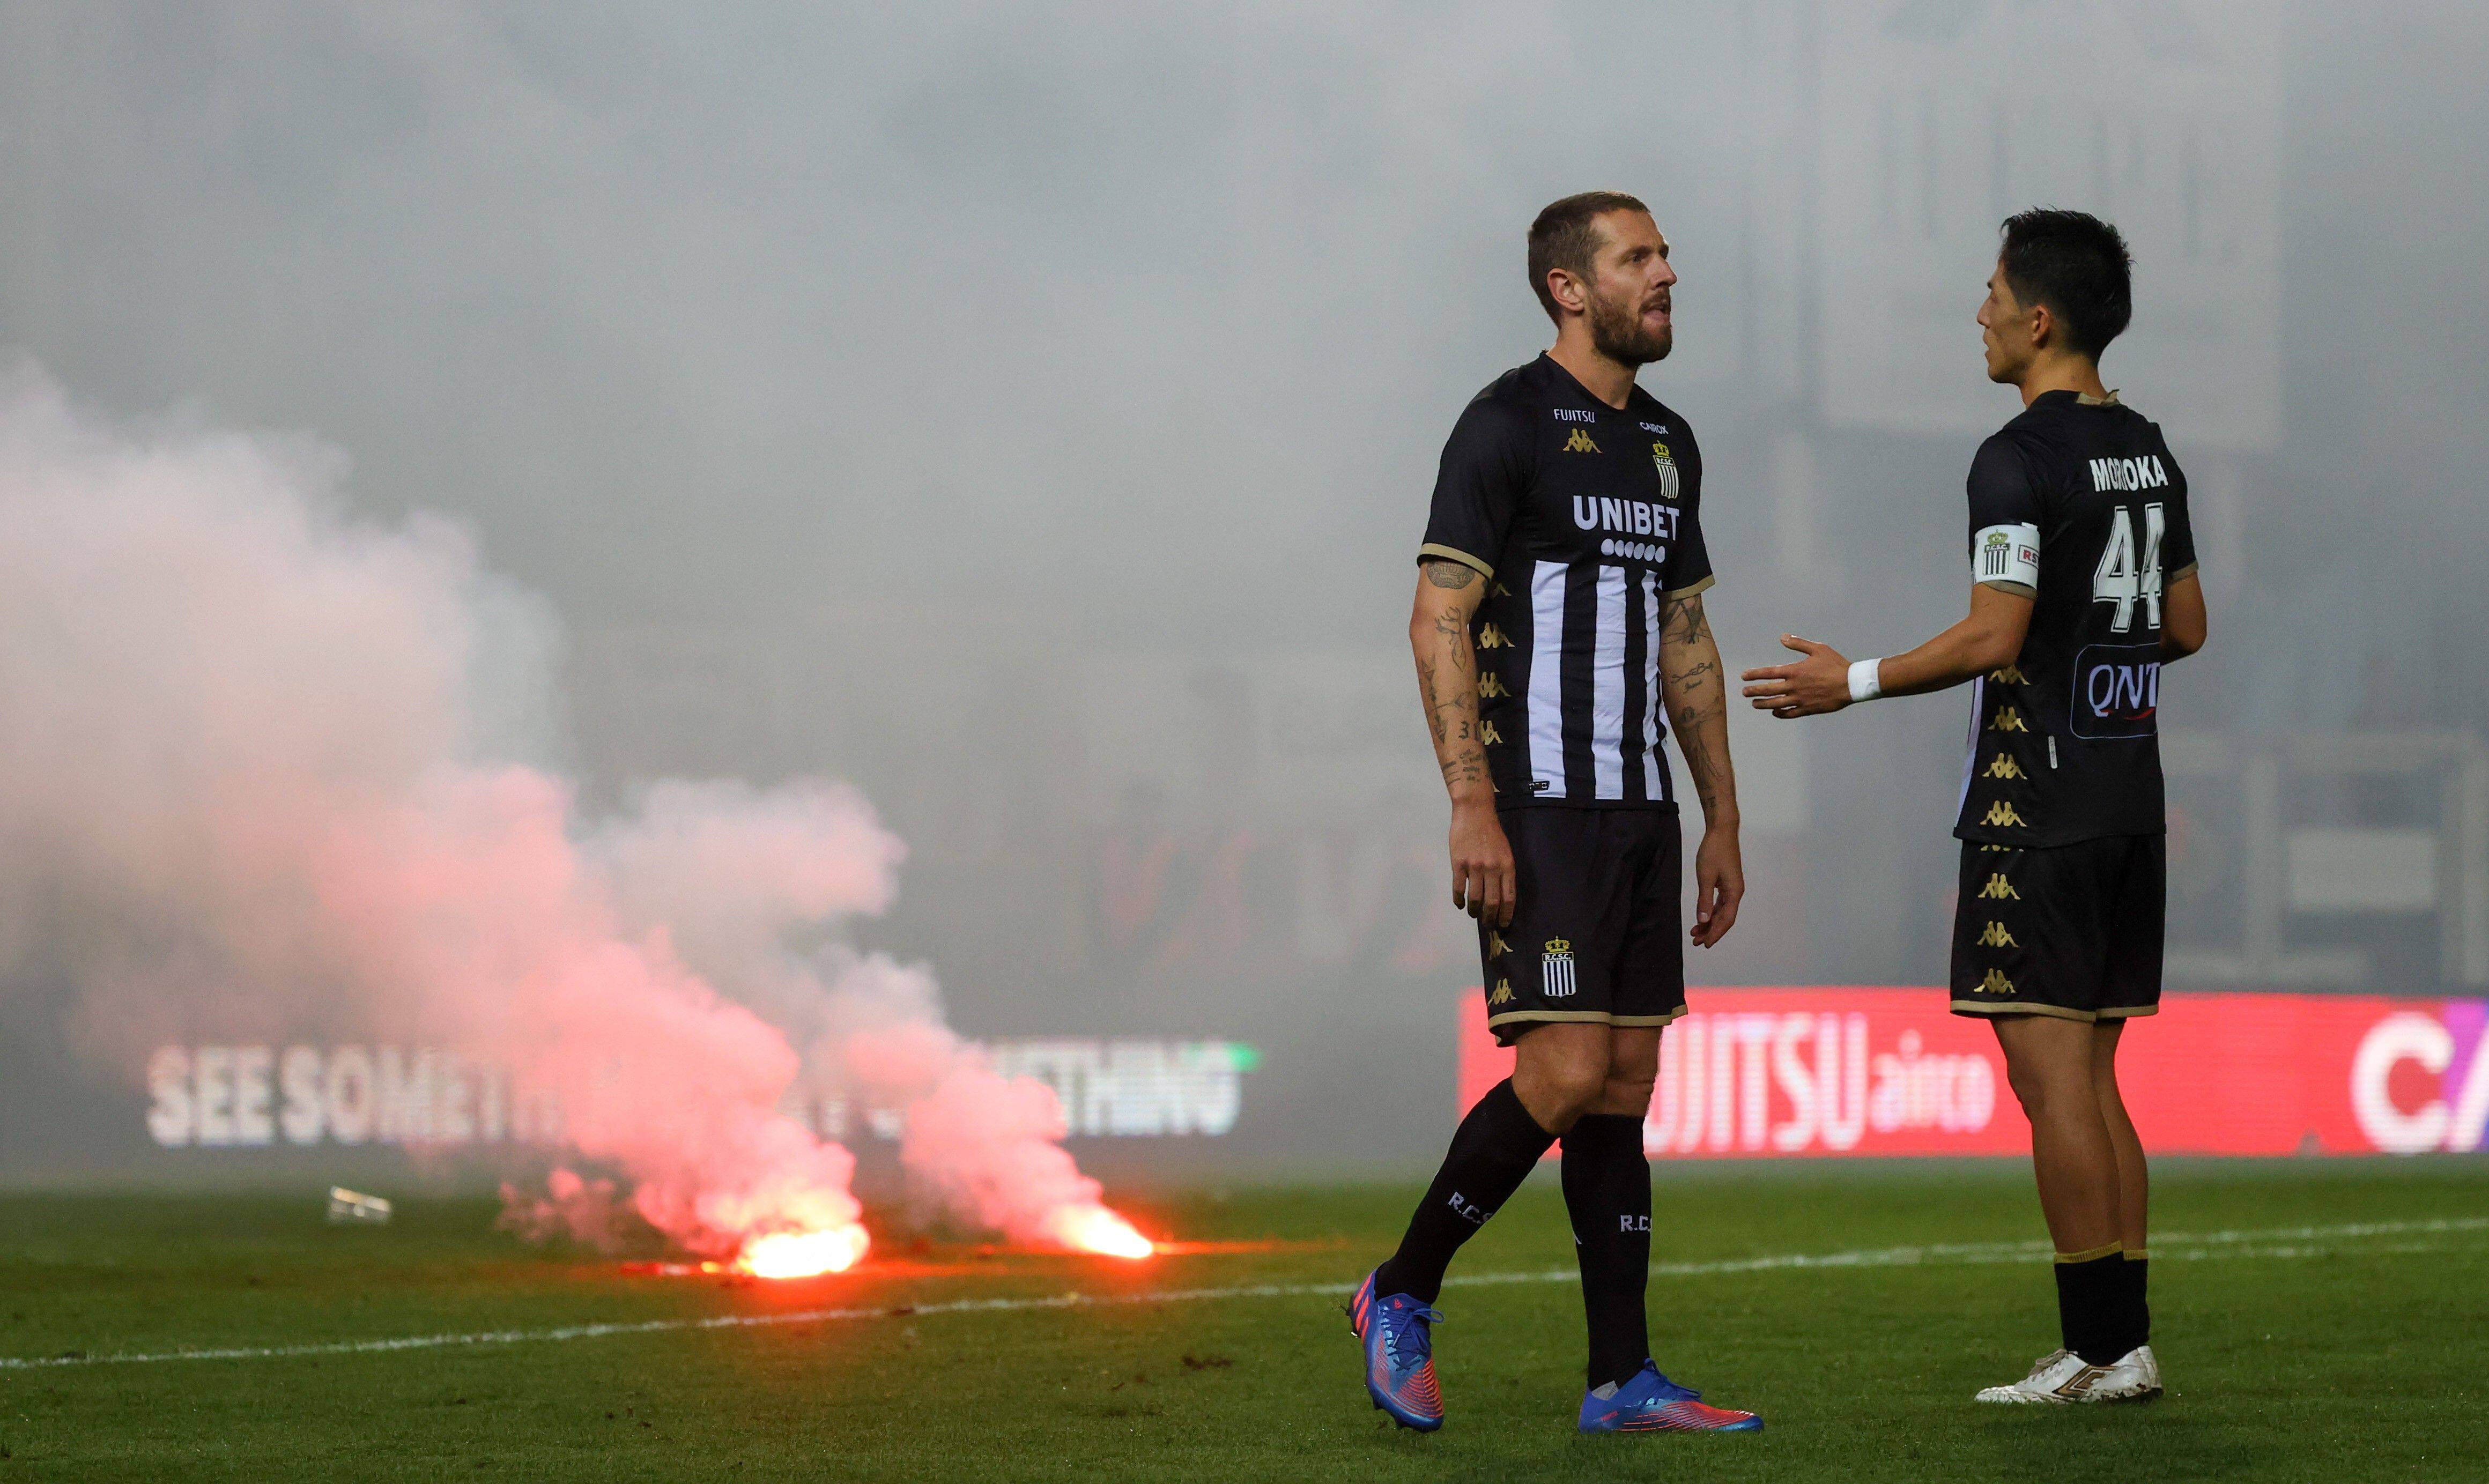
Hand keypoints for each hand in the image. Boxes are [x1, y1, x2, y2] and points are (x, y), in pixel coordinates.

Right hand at [1448, 800, 1514, 925]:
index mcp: (1507, 866)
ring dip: (1474, 911)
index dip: (1506, 915)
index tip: (1504, 924)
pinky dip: (1459, 900)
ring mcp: (1474, 867)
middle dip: (1490, 918)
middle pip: (1492, 902)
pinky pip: (1459, 888)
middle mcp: (1492, 868)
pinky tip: (1460, 904)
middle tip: (1488, 925)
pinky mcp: (1458, 864)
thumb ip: (1504, 872)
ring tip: (1474, 915)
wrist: (1474, 812)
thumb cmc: (1491, 832)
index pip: (1509, 898)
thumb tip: (1501, 895)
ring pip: (1475, 898)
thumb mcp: (1505, 851)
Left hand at [1690, 822, 1742, 947]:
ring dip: (1709, 922)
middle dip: (1711, 931)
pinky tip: (1702, 917)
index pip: (1726, 920)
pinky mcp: (1726, 882)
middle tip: (1696, 942)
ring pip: (1721, 911)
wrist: (1721, 831)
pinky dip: (1711, 911)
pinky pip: (1720, 902)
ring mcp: (1732, 887)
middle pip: (1725, 918)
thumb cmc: (1714, 851)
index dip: (1716, 933)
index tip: (1705, 944)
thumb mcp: (1705, 877)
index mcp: (1734, 893)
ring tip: (1696, 932)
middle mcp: (1736, 892)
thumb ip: (1704, 900)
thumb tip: (1703, 920)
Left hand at [1741, 635, 1852, 717]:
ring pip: (1776, 704)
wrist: (1852, 683)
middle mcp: (1794, 686)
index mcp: (1795, 671)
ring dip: (1763, 704)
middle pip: (1768, 690)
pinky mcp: (1808, 709)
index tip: (1744, 677)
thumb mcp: (1818, 649)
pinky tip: (1774, 712)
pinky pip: (1790, 714)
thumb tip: (1782, 637)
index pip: (1768, 673)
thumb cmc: (1836, 664)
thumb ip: (1798, 644)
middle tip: (1744, 692)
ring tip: (1754, 704)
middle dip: (1753, 691)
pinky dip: (1780, 713)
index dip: (1754, 675)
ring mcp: (1800, 699)